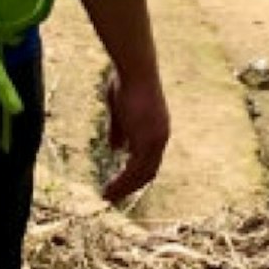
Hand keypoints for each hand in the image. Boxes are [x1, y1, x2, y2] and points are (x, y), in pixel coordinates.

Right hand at [98, 65, 167, 206]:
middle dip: (131, 186)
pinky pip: (133, 170)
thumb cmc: (126, 83)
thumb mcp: (121, 110)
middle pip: (148, 171)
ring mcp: (155, 141)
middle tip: (114, 196)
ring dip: (124, 188)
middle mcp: (161, 138)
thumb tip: (115, 148)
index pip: (149, 159)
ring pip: (141, 174)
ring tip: (107, 197)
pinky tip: (109, 189)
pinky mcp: (146, 142)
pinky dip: (122, 183)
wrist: (135, 70)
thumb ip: (120, 130)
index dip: (135, 173)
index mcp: (157, 130)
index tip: (120, 182)